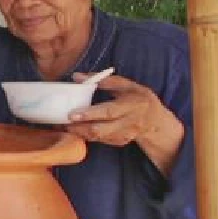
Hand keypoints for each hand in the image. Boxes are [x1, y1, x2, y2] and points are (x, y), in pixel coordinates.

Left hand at [65, 73, 183, 173]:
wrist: (155, 120)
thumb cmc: (138, 98)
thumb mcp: (127, 85)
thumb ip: (103, 80)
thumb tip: (77, 76)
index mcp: (131, 105)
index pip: (109, 111)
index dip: (90, 114)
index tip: (72, 114)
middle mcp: (128, 123)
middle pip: (101, 129)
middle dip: (80, 127)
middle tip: (62, 122)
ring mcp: (124, 135)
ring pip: (98, 138)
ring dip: (80, 133)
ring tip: (64, 126)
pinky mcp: (119, 142)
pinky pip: (100, 141)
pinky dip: (87, 136)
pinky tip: (76, 129)